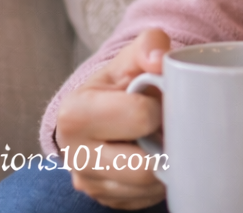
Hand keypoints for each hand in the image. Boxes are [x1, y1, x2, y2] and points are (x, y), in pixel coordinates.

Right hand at [55, 29, 170, 208]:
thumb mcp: (132, 55)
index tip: (158, 98)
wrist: (104, 107)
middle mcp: (75, 157)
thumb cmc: (122, 80)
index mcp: (76, 114)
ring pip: (149, 186)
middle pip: (145, 165)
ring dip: (166, 163)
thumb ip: (149, 44)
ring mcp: (89, 184)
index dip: (160, 106)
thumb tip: (161, 60)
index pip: (142, 117)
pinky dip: (160, 180)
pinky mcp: (106, 201)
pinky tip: (155, 155)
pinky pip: (147, 199)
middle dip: (165, 142)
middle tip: (167, 123)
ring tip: (161, 137)